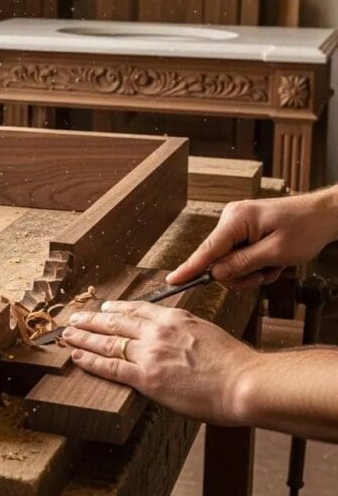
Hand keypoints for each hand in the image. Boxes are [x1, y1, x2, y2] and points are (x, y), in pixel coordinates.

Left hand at [62, 301, 258, 424]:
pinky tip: (76, 356)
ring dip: (83, 337)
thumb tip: (173, 336)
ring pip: (107, 342)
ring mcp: (149, 353)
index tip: (103, 308)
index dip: (115, 309)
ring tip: (67, 335)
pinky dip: (90, 361)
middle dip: (91, 320)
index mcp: (173, 317)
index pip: (136, 309)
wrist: (244, 382)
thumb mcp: (206, 331)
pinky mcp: (147, 377)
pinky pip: (110, 367)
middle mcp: (156, 330)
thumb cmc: (233, 363)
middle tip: (73, 317)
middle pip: (115, 322)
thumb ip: (184, 330)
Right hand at [167, 189, 337, 289]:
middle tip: (264, 277)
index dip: (189, 268)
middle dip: (240, 274)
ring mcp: (237, 224)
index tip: (172, 281)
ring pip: (230, 261)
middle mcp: (231, 219)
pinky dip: (256, 264)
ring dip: (251, 271)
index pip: (207, 249)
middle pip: (219, 259)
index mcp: (235, 220)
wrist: (324, 215)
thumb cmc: (305, 228)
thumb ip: (243, 264)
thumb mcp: (276, 252)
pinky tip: (273, 262)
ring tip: (273, 267)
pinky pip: (239, 255)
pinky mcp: (244, 230)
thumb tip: (216, 274)